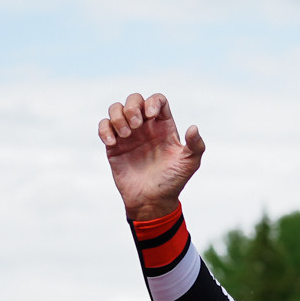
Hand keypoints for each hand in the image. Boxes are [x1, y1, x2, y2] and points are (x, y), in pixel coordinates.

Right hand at [98, 92, 204, 220]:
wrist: (152, 201)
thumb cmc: (172, 182)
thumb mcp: (189, 164)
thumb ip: (195, 145)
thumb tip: (193, 127)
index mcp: (163, 126)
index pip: (157, 100)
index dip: (153, 101)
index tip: (151, 115)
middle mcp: (145, 127)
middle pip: (134, 99)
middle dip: (132, 107)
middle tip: (136, 126)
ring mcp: (128, 135)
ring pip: (116, 109)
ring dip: (118, 116)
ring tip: (126, 134)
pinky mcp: (114, 146)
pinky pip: (104, 127)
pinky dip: (104, 130)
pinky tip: (112, 143)